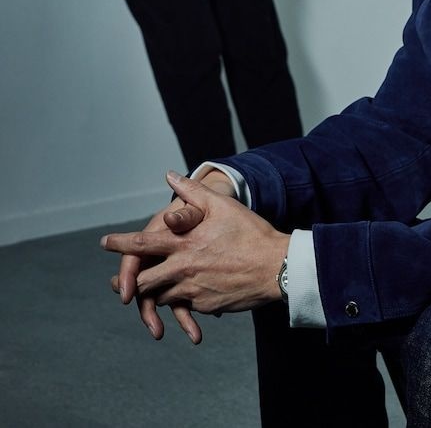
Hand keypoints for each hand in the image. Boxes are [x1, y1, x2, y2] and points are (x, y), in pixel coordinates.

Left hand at [101, 171, 289, 342]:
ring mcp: (193, 290)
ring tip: (146, 294)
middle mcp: (184, 268)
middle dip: (128, 283)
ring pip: (161, 296)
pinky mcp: (205, 305)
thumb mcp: (221, 205)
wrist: (274, 266)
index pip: (142, 243)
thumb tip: (169, 176)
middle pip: (144, 280)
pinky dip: (179, 302)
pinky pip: (184, 305)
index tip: (104, 242)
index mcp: (184, 242)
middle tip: (118, 285)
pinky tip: (182, 297)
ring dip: (152, 294)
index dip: (120, 243)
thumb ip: (192, 191)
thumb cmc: (249, 231)